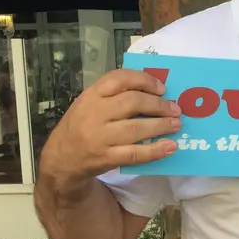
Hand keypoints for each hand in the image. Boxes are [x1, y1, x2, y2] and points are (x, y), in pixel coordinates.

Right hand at [39, 68, 180, 186]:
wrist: (62, 159)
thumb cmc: (81, 126)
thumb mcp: (90, 104)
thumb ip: (114, 96)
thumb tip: (155, 93)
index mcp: (91, 95)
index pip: (119, 79)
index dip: (144, 80)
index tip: (162, 88)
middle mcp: (94, 114)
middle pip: (133, 102)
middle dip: (159, 105)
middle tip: (175, 109)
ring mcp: (99, 137)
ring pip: (137, 128)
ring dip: (161, 125)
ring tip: (176, 124)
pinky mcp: (106, 158)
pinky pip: (135, 153)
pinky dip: (156, 150)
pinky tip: (170, 147)